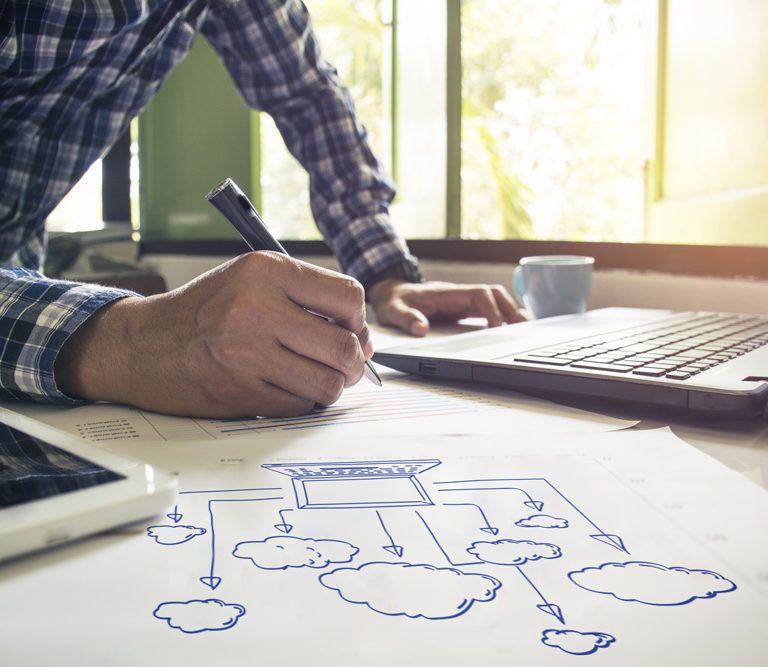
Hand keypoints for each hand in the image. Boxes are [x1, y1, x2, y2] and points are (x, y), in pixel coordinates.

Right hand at [55, 253, 371, 417]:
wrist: (143, 345)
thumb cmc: (205, 311)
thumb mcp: (253, 280)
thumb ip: (307, 298)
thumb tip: (364, 339)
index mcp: (266, 271)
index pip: (348, 297)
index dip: (358, 320)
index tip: (351, 331)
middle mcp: (257, 309)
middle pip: (345, 347)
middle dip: (353, 361)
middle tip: (344, 364)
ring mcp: (248, 354)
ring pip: (329, 383)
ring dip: (330, 385)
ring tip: (313, 375)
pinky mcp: (241, 392)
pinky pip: (302, 405)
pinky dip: (303, 400)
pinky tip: (285, 386)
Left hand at [367, 278, 524, 335]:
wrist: (392, 294)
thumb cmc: (395, 301)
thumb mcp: (395, 311)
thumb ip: (407, 319)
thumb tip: (421, 330)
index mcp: (447, 293)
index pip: (479, 294)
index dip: (491, 309)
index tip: (498, 327)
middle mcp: (459, 294)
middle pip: (494, 294)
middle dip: (510, 309)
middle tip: (522, 330)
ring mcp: (463, 301)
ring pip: (495, 300)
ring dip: (510, 312)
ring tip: (523, 331)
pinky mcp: (463, 309)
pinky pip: (488, 310)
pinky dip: (501, 317)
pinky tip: (510, 330)